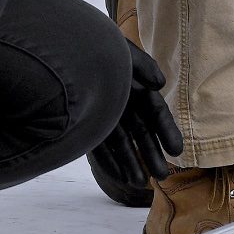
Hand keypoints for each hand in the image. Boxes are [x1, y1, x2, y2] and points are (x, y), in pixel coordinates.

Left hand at [88, 39, 182, 186]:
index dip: (167, 130)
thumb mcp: (122, 52)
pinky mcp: (85, 124)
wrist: (57, 53)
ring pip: (121, 143)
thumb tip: (161, 84)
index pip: (155, 111)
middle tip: (162, 176)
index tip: (177, 151)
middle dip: (151, 153)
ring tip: (139, 184)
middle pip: (140, 131)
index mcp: (134, 84)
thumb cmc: (93, 49)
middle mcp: (121, 101)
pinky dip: (109, 161)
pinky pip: (99, 146)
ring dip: (131, 163)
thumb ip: (143, 65)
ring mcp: (103, 114)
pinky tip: (120, 176)